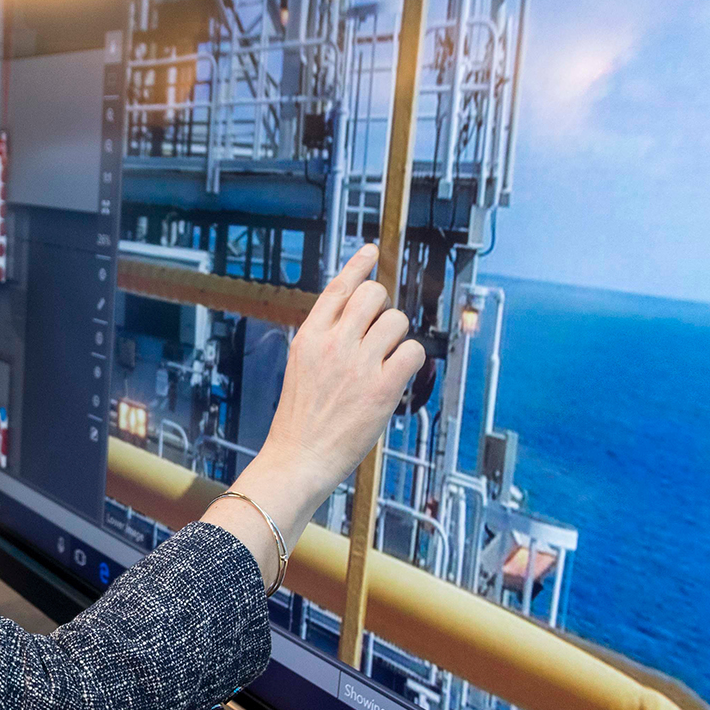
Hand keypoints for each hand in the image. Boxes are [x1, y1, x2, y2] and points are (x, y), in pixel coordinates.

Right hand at [238, 244, 425, 509]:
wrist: (296, 459)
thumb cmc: (299, 420)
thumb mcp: (301, 367)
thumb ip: (325, 339)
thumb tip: (359, 317)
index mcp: (309, 336)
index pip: (339, 287)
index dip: (358, 265)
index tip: (372, 250)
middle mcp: (333, 343)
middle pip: (374, 295)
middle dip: (383, 307)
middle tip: (379, 332)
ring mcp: (358, 364)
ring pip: (397, 320)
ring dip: (397, 338)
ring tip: (384, 361)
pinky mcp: (381, 387)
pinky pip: (412, 352)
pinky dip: (409, 362)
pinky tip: (396, 377)